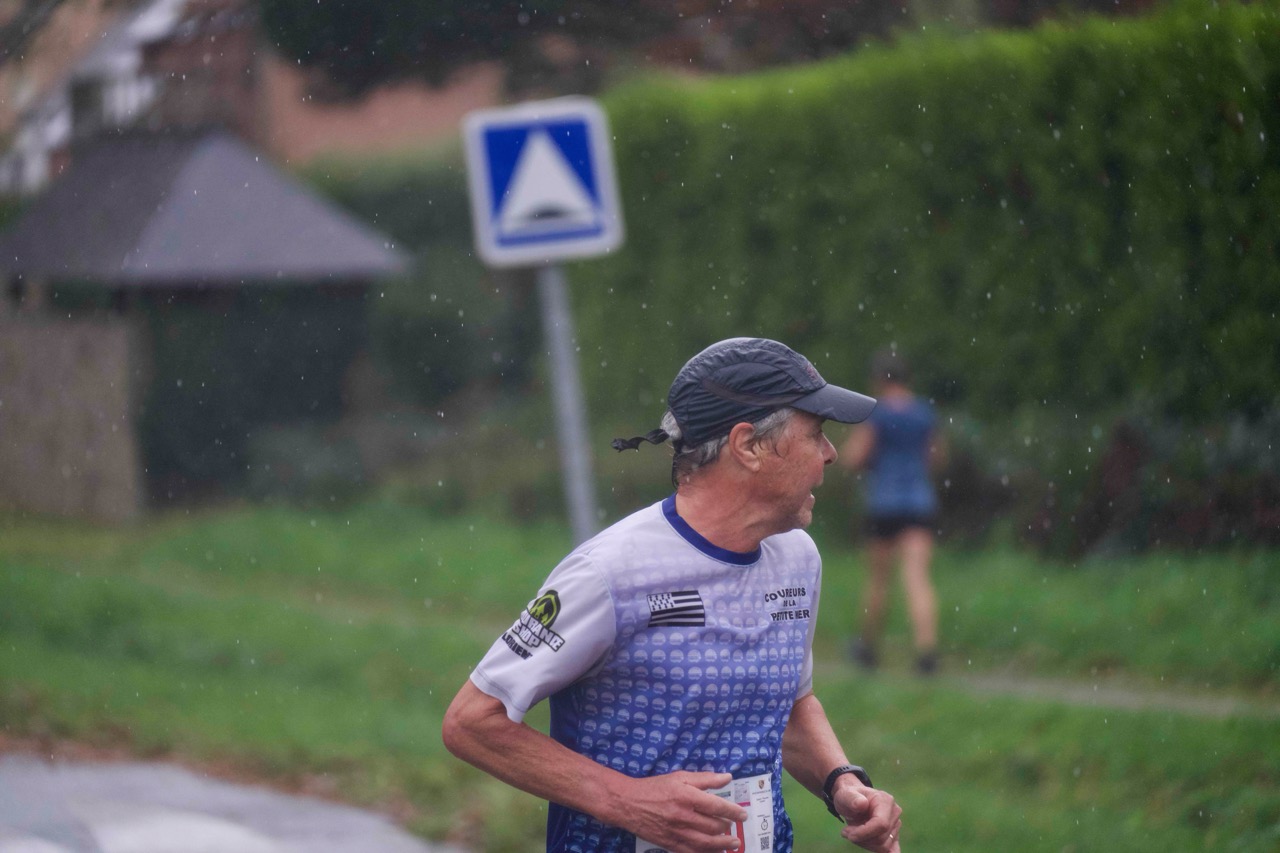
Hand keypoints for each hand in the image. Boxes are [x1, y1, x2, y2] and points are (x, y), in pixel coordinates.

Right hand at [618, 771, 748, 852]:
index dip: (733, 811)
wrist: (628, 804)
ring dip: (723, 844)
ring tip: (733, 843)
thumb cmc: (656, 787)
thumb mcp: (680, 777)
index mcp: (686, 796)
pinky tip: (714, 851)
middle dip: (728, 827)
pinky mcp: (670, 844)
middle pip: (713, 826)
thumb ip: (705, 778)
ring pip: (706, 843)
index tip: (742, 814)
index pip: (717, 806)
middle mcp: (683, 816)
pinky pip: (692, 852)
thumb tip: (728, 777)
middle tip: (735, 826)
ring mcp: (676, 833)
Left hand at [831, 778, 902, 851]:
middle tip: (846, 832)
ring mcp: (896, 824)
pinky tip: (879, 850)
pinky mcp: (894, 834)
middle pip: (881, 838)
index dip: (864, 833)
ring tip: (853, 833)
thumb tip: (861, 804)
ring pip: (884, 846)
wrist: (852, 801)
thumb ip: (852, 798)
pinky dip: (884, 851)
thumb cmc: (849, 797)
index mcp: (885, 801)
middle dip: (861, 838)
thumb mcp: (845, 795)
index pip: (881, 824)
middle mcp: (894, 812)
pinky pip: (892, 848)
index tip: (849, 834)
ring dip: (865, 843)